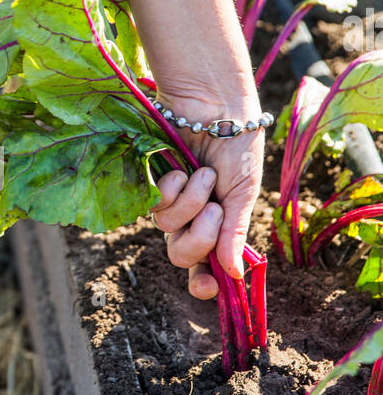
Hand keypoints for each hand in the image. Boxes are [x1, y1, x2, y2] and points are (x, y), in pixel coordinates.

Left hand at [149, 91, 263, 299]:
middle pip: (182, 256)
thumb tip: (236, 275)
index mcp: (217, 224)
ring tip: (203, 174)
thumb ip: (235, 232)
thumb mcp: (243, 191)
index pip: (205, 266)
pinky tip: (183, 169)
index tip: (208, 288)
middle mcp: (190, 218)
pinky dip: (173, 189)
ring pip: (168, 229)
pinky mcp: (150, 184)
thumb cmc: (236, 144)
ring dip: (192, 202)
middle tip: (215, 209)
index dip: (203, 284)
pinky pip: (153, 206)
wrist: (217, 106)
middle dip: (201, 237)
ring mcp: (169, 202)